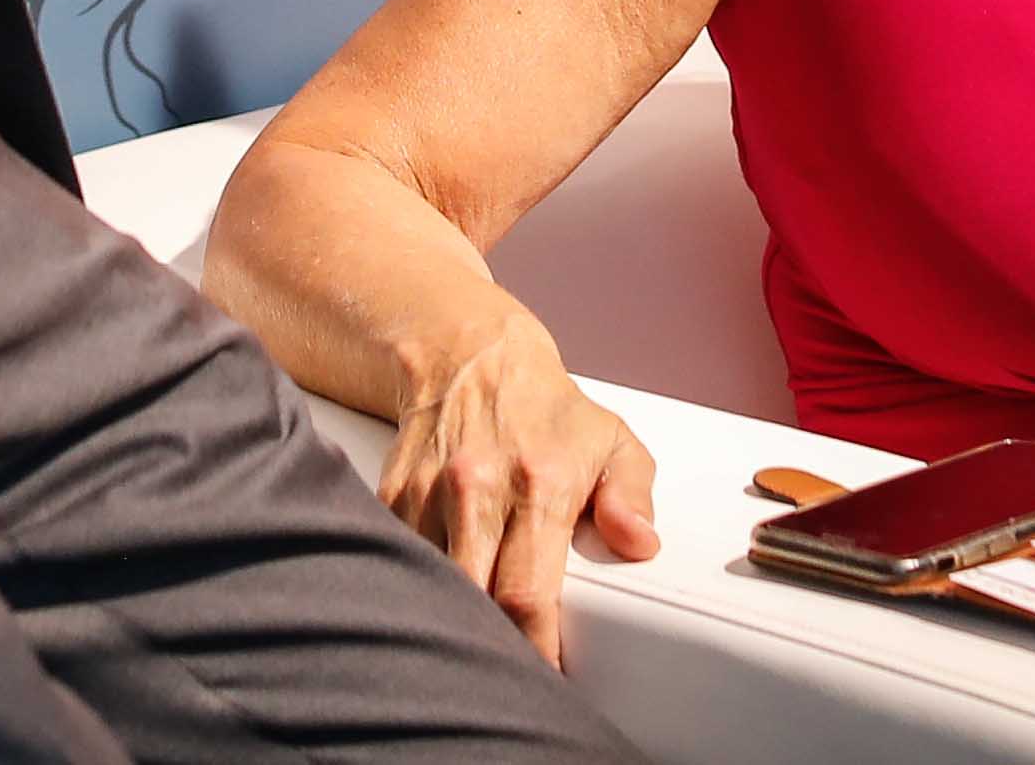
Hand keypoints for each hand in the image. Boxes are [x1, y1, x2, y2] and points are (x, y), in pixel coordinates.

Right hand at [379, 308, 659, 668]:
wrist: (470, 353)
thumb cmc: (548, 409)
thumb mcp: (611, 439)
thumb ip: (633, 494)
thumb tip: (640, 543)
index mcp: (538, 483)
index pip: (526, 593)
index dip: (534, 650)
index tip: (547, 680)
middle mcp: (476, 488)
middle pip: (471, 600)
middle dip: (490, 646)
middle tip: (511, 674)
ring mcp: (428, 493)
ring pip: (431, 586)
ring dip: (453, 620)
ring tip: (478, 645)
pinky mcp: (393, 496)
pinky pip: (401, 561)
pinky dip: (421, 589)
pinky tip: (444, 603)